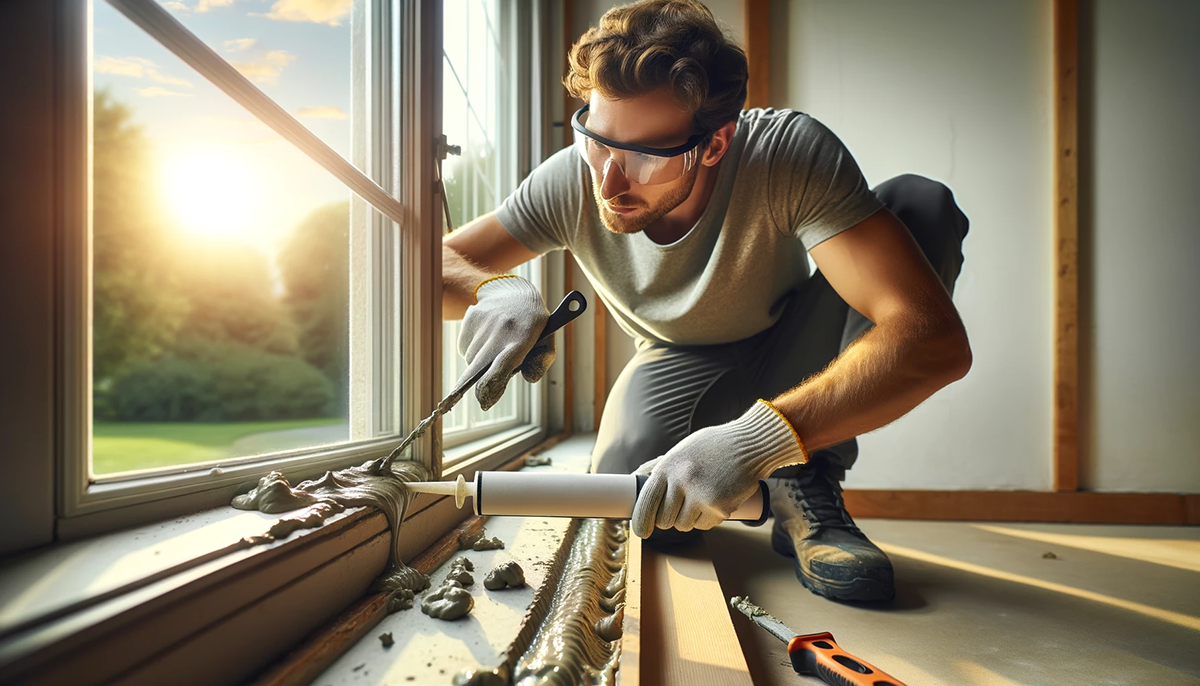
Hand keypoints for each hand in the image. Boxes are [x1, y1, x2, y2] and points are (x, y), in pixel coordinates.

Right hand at [455, 275, 552, 410]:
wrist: (515, 292)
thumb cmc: (533, 324)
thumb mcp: (547, 341)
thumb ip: (542, 362)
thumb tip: (529, 378)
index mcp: (523, 337)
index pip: (502, 366)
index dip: (490, 386)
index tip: (484, 401)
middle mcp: (501, 329)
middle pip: (479, 365)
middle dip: (476, 384)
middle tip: (478, 397)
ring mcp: (485, 322)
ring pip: (471, 358)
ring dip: (478, 364)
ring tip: (494, 352)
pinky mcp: (471, 317)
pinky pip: (464, 346)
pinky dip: (471, 350)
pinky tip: (485, 341)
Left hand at [631, 400, 806, 537]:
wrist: (749, 444)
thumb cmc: (713, 446)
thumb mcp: (680, 450)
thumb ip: (658, 467)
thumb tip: (633, 478)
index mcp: (668, 467)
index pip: (645, 502)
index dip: (641, 522)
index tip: (642, 531)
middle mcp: (682, 482)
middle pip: (664, 520)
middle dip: (670, 519)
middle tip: (680, 508)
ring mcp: (701, 496)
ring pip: (684, 525)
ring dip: (690, 518)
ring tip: (701, 498)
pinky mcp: (719, 507)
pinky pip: (704, 525)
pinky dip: (707, 518)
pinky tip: (715, 499)